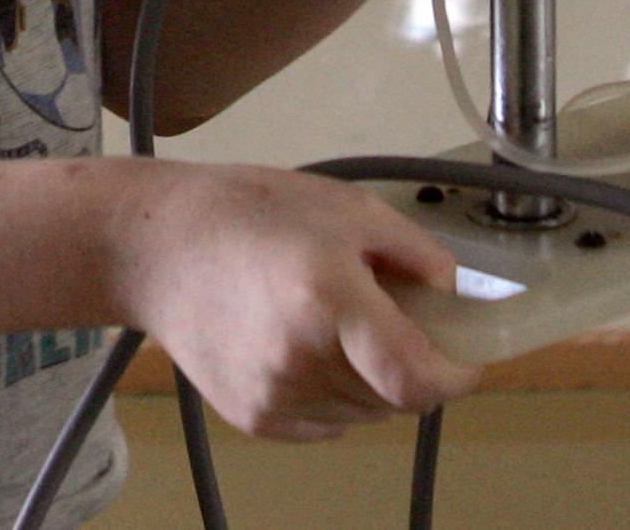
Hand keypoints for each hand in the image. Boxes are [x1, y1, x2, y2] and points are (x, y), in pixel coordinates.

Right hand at [119, 164, 479, 439]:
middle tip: (397, 317)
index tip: (468, 358)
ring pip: (364, 412)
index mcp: (329, 301)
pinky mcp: (254, 418)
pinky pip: (327, 422)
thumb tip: (456, 293)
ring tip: (342, 323)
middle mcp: (300, 360)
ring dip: (375, 380)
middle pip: (395, 397)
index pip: (416, 378)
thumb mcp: (350, 208)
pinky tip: (310, 344)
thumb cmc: (253, 215)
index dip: (456, 376)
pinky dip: (338, 393)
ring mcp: (273, 396)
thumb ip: (416, 253)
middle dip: (413, 364)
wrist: (162, 249)